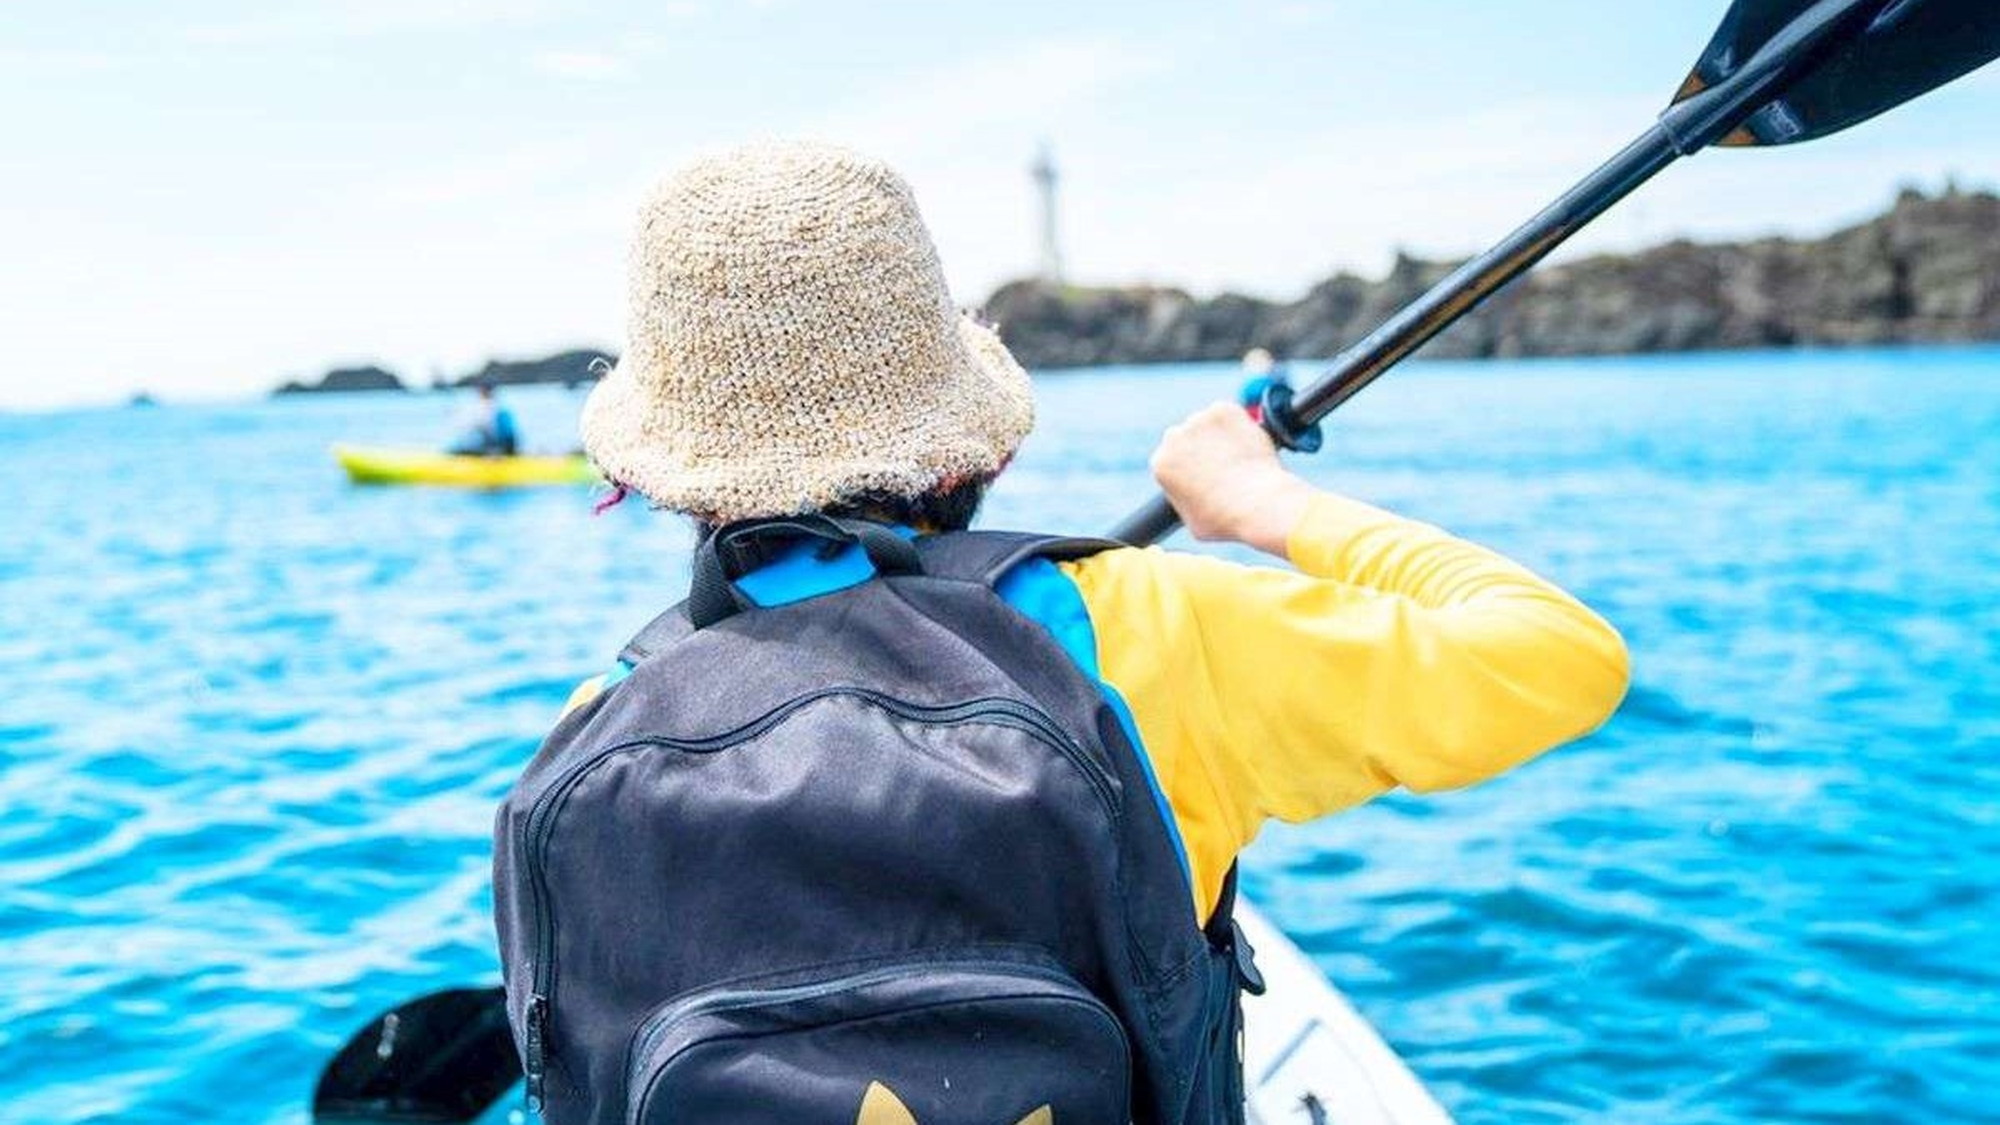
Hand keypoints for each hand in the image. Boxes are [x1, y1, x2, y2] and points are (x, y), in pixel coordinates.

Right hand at [1148, 402, 1314, 556]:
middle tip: (1225, 463)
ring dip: (1220, 435)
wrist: (1257, 502)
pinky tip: (1247, 446)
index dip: (1190, 466)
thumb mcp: (1193, 523)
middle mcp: (1173, 437)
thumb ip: (1186, 501)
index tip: (1207, 473)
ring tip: (1240, 458)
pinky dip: (1238, 425)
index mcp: (1161, 464)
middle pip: (1186, 437)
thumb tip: (1193, 498)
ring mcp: (1198, 420)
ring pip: (1209, 425)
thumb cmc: (1227, 519)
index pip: (1172, 459)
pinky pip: (1229, 415)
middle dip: (1201, 446)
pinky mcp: (1223, 410)